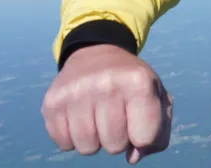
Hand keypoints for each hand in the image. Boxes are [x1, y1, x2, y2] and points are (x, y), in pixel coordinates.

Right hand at [41, 44, 172, 163]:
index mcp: (138, 82)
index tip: (138, 118)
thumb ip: (158, 134)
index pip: (144, 138)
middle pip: (114, 146)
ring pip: (87, 148)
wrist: (97, 53)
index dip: (142, 137)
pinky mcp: (52, 102)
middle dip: (118, 138)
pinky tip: (79, 116)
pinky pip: (64, 144)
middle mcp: (106, 84)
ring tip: (97, 115)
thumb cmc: (132, 84)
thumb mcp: (157, 98)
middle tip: (115, 115)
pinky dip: (73, 137)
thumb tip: (133, 157)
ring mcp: (76, 92)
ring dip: (94, 140)